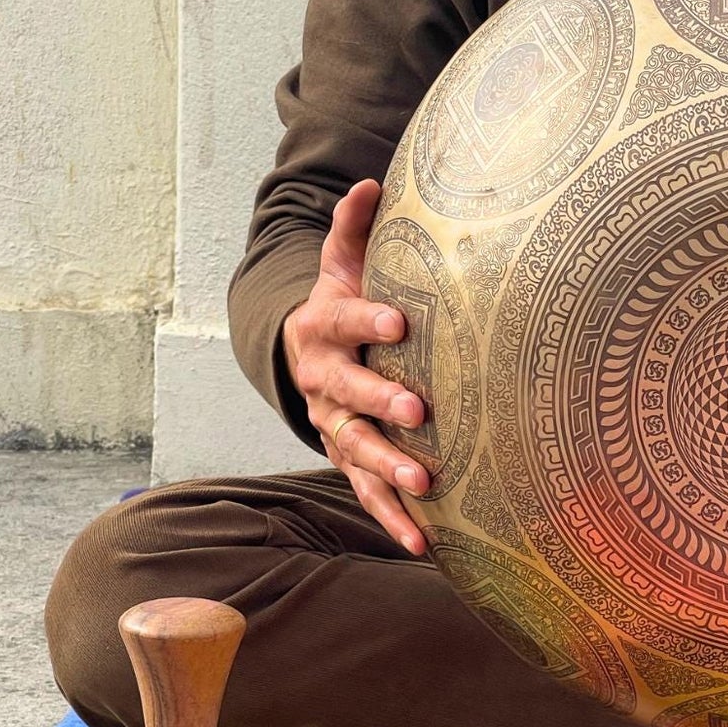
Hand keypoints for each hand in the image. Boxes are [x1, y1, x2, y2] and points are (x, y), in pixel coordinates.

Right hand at [280, 178, 429, 553]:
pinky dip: (392, 521)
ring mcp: (334, 426)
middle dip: (381, 404)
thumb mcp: (340, 266)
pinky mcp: (348, 461)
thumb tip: (374, 181)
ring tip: (424, 486)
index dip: (368, 322)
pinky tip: (424, 545)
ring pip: (356, 451)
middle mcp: (324, 381)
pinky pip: (366, 494)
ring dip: (388, 471)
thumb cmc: (340, 304)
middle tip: (419, 412)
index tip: (400, 322)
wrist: (303, 352)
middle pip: (349, 394)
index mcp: (322, 328)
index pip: (344, 322)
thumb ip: (355, 229)